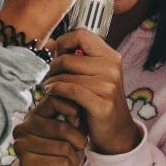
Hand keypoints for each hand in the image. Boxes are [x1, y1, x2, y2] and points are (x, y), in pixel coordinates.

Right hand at [13, 108, 87, 165]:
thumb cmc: (60, 155)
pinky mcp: (26, 163)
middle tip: (76, 150)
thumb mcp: (71, 133)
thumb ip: (75, 119)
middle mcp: (22, 128)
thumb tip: (78, 112)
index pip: (55, 100)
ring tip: (66, 162)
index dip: (73, 109)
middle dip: (78, 141)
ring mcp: (21, 145)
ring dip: (73, 158)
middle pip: (62, 128)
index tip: (78, 122)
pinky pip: (60, 162)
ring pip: (63, 147)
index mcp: (33, 116)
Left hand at [42, 29, 139, 155]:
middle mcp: (112, 68)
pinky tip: (51, 92)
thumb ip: (74, 57)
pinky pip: (70, 90)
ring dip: (51, 82)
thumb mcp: (93, 74)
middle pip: (68, 58)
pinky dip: (56, 90)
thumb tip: (48, 42)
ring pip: (66, 75)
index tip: (59, 55)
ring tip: (49, 87)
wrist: (117, 130)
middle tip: (50, 76)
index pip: (81, 34)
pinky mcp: (102, 104)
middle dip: (53, 67)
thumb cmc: (99, 99)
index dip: (64, 43)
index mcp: (111, 56)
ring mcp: (109, 86)